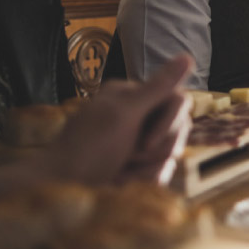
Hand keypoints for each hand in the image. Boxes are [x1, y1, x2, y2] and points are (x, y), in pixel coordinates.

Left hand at [48, 54, 193, 186]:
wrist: (61, 191)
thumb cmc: (88, 150)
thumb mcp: (124, 114)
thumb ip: (158, 87)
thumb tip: (187, 57)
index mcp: (132, 96)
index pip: (177, 100)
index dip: (169, 123)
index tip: (145, 142)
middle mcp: (138, 115)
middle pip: (180, 127)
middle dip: (158, 148)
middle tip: (130, 156)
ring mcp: (139, 141)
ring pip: (171, 152)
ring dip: (148, 168)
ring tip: (121, 171)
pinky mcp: (139, 166)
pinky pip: (163, 171)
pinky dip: (144, 180)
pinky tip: (123, 181)